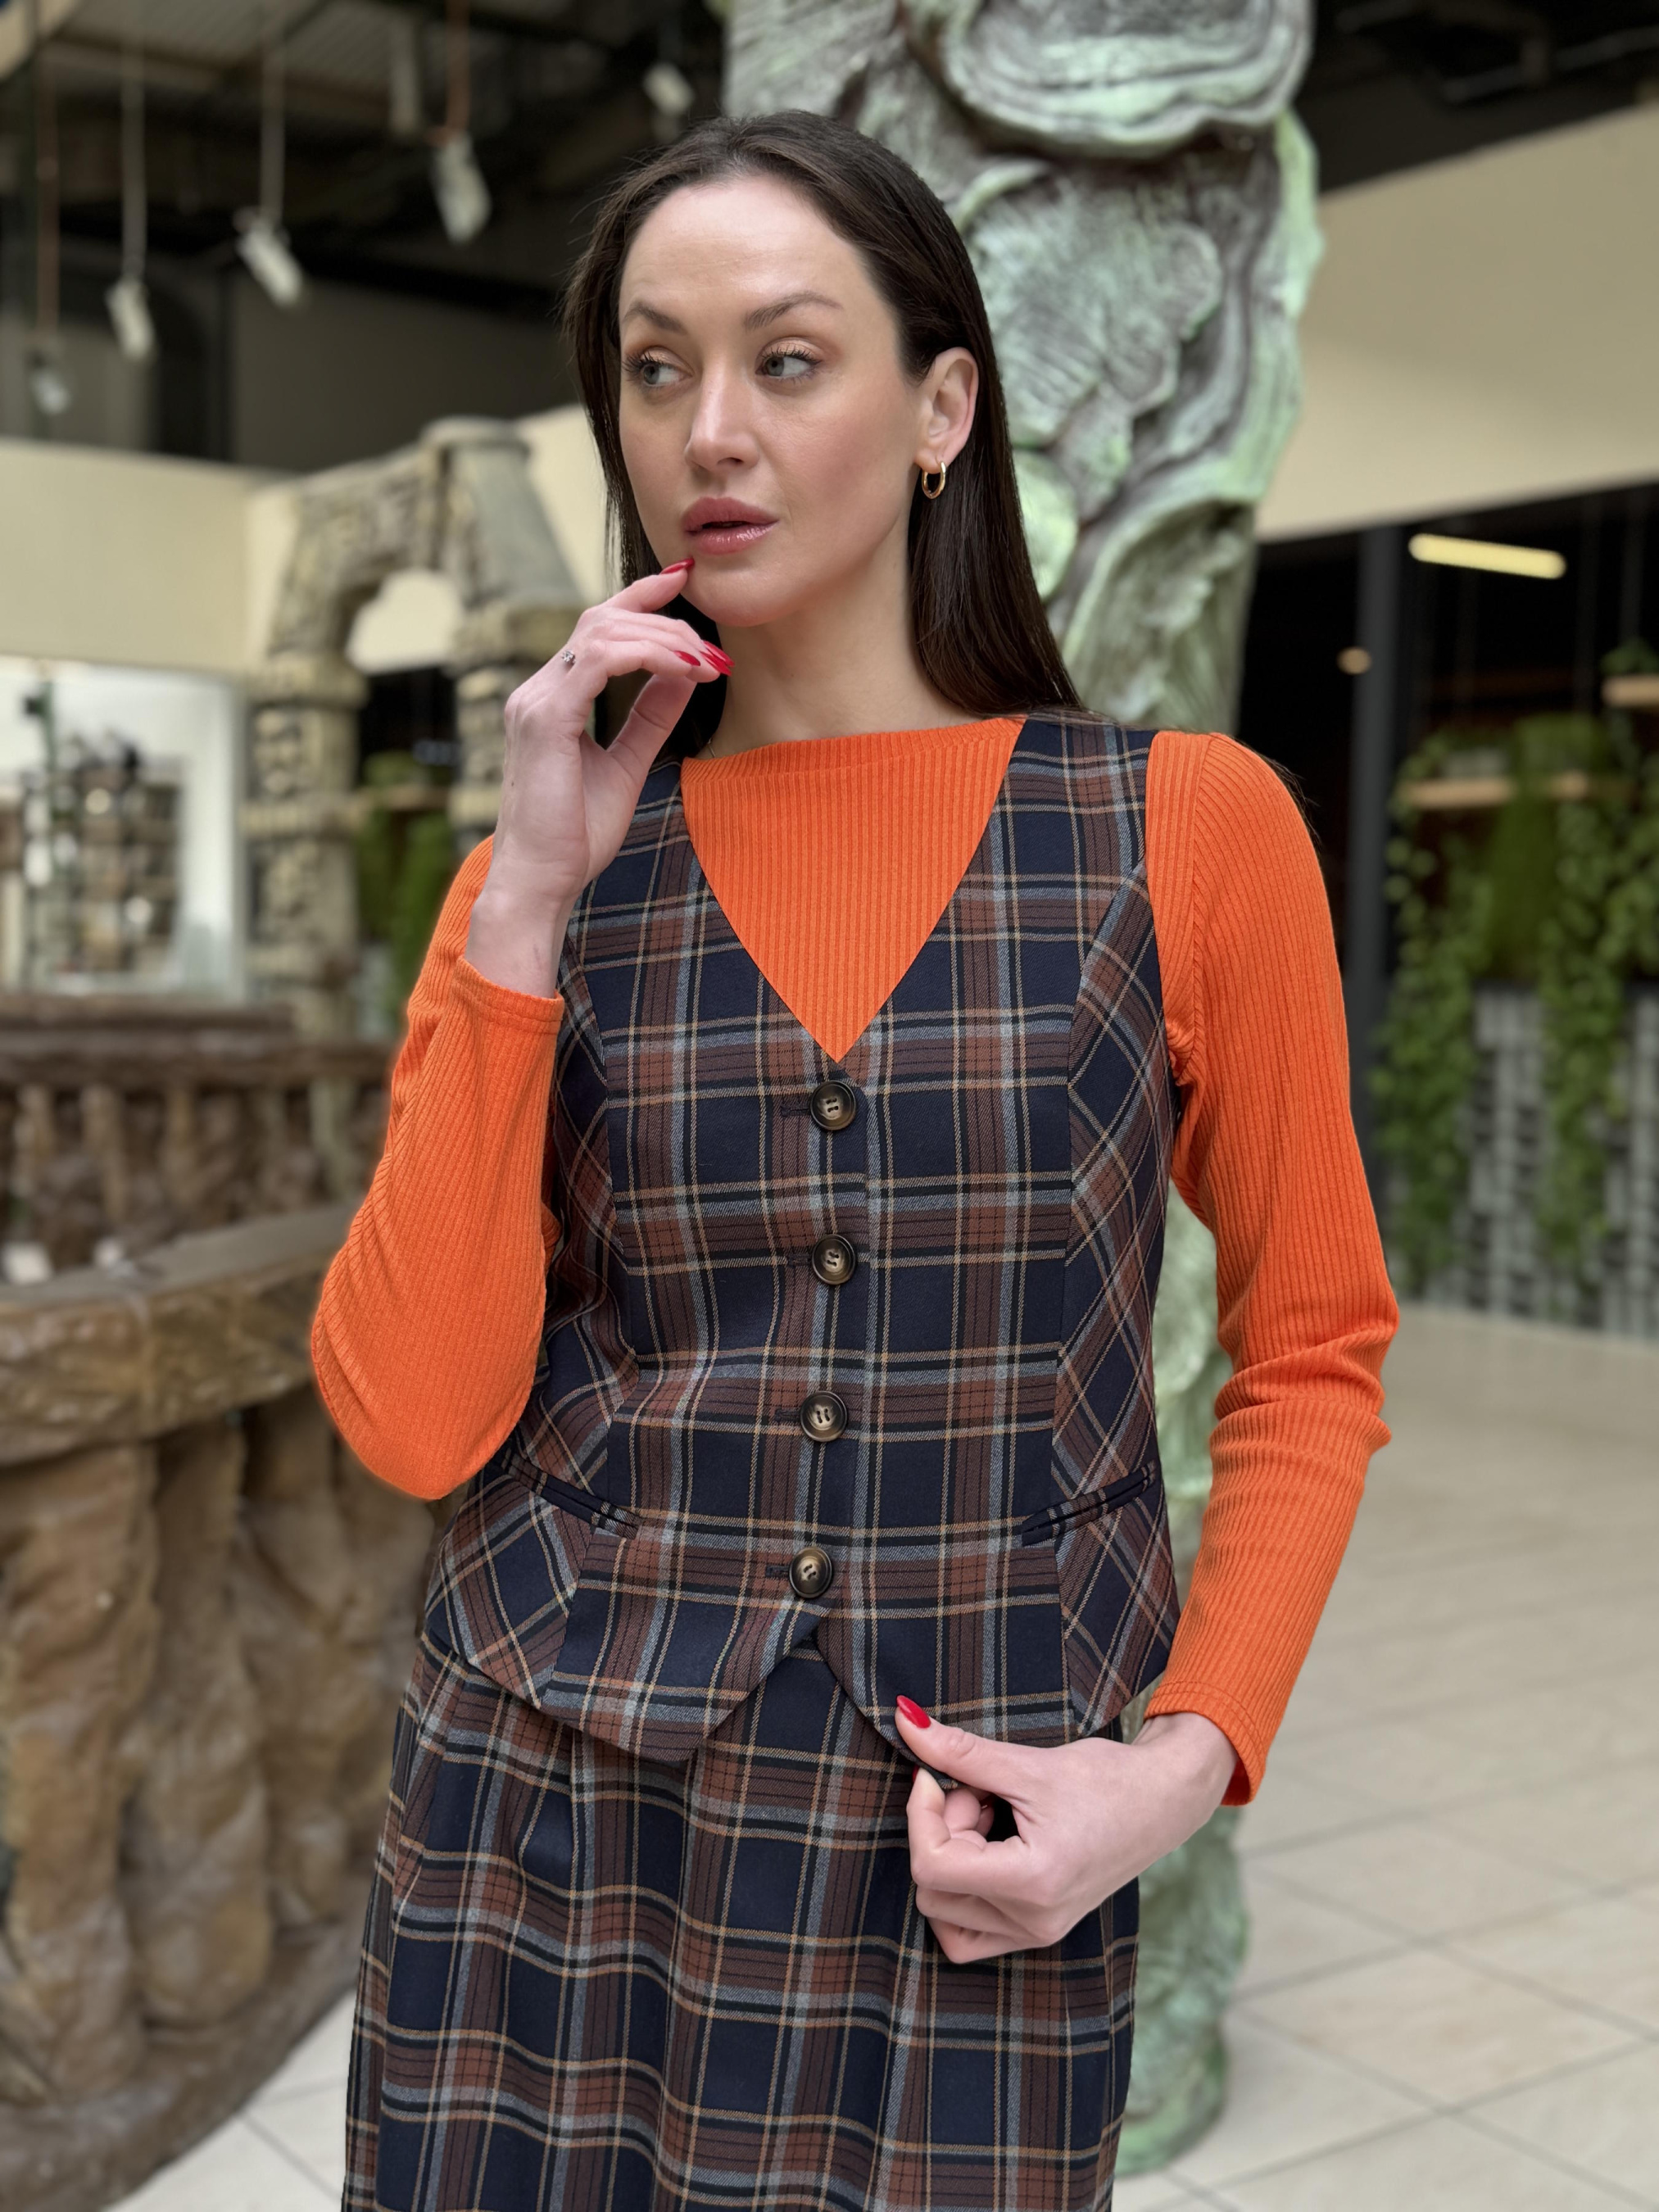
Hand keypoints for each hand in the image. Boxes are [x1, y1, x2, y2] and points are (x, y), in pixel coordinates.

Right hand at [464, 559, 728, 994]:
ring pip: (604, 632)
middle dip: (667, 621)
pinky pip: (601, 661)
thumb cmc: (574, 836)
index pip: (596, 628)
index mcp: (553, 698)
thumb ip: (649, 717)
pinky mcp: (545, 718)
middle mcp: (538, 690)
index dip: (641, 597)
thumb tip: (684, 673)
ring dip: (666, 639)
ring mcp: (536, 700)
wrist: (540, 883)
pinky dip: (649, 656)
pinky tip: (686, 671)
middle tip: (717, 652)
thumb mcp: (626, 764)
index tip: (685, 582)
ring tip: (709, 664)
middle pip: (602, 619)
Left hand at [894, 1700, 1236, 1963]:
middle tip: (980, 1791)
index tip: (934, 1774)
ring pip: (945, 1909)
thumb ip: (958, 1750)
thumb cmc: (1107, 1779)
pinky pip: (968, 1931)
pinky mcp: (1038, 1929)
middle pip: (933, 1888)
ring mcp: (1036, 1932)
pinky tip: (990, 1844)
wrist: (1163, 1799)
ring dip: (953, 1856)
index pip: (932, 1867)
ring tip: (990, 1816)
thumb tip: (904, 1720)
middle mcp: (1033, 1921)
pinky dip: (963, 1888)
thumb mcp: (1027, 1763)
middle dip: (942, 1830)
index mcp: (1033, 1884)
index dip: (921, 1813)